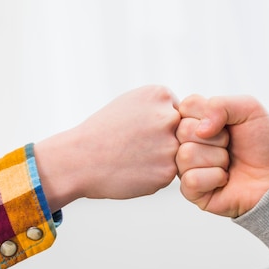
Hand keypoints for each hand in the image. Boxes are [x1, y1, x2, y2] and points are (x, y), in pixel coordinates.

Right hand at [36, 85, 179, 210]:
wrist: (78, 160)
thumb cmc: (102, 132)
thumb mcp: (130, 103)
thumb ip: (161, 107)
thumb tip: (190, 120)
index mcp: (160, 94)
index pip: (180, 111)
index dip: (160, 124)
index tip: (139, 129)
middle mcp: (169, 117)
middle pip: (185, 132)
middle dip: (167, 141)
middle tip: (139, 146)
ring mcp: (171, 145)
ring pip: (180, 154)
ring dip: (162, 159)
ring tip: (135, 158)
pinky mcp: (167, 171)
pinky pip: (170, 173)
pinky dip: (154, 174)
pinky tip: (134, 170)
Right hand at [175, 94, 268, 217]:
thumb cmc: (264, 142)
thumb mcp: (249, 109)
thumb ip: (220, 105)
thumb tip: (200, 130)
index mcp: (196, 120)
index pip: (186, 106)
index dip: (210, 114)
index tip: (227, 125)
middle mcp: (186, 142)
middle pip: (183, 130)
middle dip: (217, 138)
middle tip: (230, 145)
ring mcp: (186, 166)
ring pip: (186, 154)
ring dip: (217, 159)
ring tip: (228, 163)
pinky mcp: (190, 190)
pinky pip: (191, 179)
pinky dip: (215, 178)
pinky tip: (224, 179)